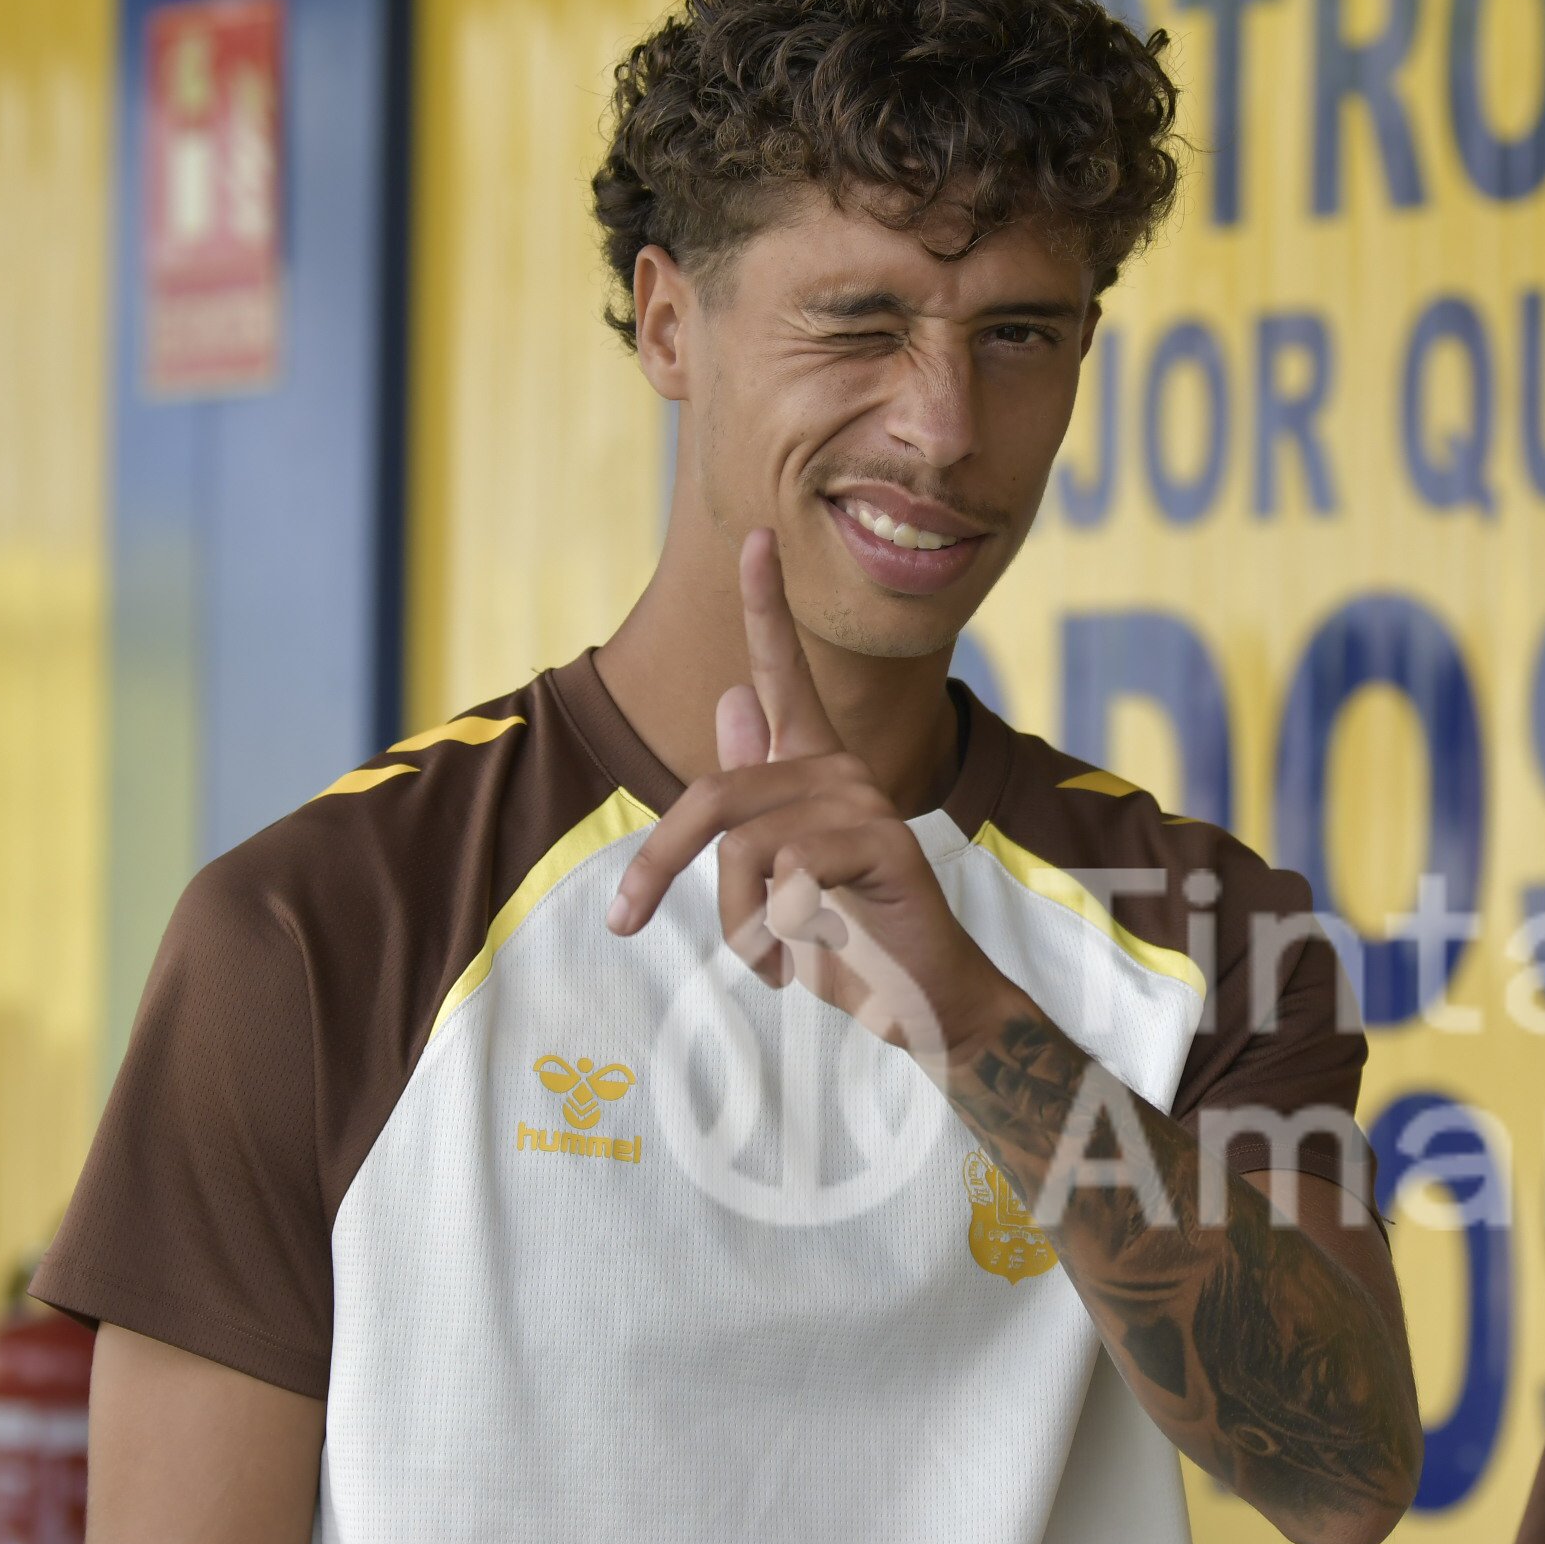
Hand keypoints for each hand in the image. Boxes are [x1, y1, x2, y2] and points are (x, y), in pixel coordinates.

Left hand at [605, 529, 1016, 1053]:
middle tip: (623, 922)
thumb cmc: (845, 942)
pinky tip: (813, 956)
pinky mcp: (883, 845)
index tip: (752, 538)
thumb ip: (751, 798)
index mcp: (813, 768)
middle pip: (715, 793)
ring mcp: (866, 803)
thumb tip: (730, 698)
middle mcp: (841, 770)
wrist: (921, 1005)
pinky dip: (775, 935)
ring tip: (773, 954)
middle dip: (658, 863)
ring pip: (742, 847)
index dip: (766, 605)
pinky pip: (783, 877)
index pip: (783, 674)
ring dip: (735, 921)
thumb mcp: (775, 875)